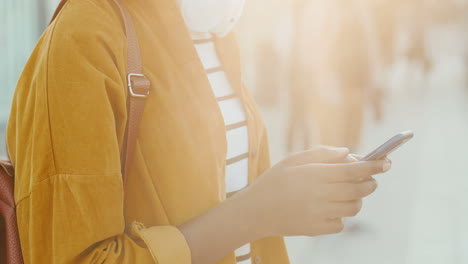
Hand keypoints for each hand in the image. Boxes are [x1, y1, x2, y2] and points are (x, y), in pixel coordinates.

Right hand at [241, 146, 390, 237]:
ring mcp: (320, 214)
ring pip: (355, 207)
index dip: (374, 166)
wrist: (255, 211)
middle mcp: (321, 194)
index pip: (355, 170)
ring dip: (357, 198)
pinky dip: (341, 215)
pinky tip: (329, 208)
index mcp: (316, 174)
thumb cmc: (274, 181)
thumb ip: (322, 153)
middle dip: (370, 182)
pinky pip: (341, 223)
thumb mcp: (293, 159)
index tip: (386, 162)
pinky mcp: (318, 229)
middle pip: (360, 189)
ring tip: (345, 193)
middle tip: (367, 178)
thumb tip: (349, 153)